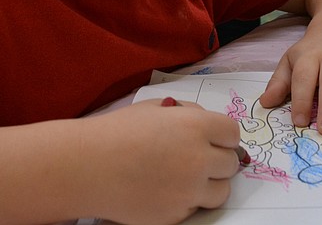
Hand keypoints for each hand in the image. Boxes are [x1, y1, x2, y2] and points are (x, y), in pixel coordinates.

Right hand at [87, 100, 241, 224]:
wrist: (88, 167)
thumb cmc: (117, 132)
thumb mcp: (155, 108)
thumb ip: (188, 112)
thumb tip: (209, 125)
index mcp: (195, 126)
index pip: (233, 134)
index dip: (222, 136)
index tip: (213, 138)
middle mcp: (198, 160)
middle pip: (231, 164)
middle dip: (217, 159)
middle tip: (196, 157)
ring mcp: (189, 191)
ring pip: (221, 191)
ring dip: (210, 183)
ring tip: (185, 176)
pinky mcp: (177, 215)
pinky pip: (196, 208)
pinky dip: (188, 200)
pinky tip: (165, 188)